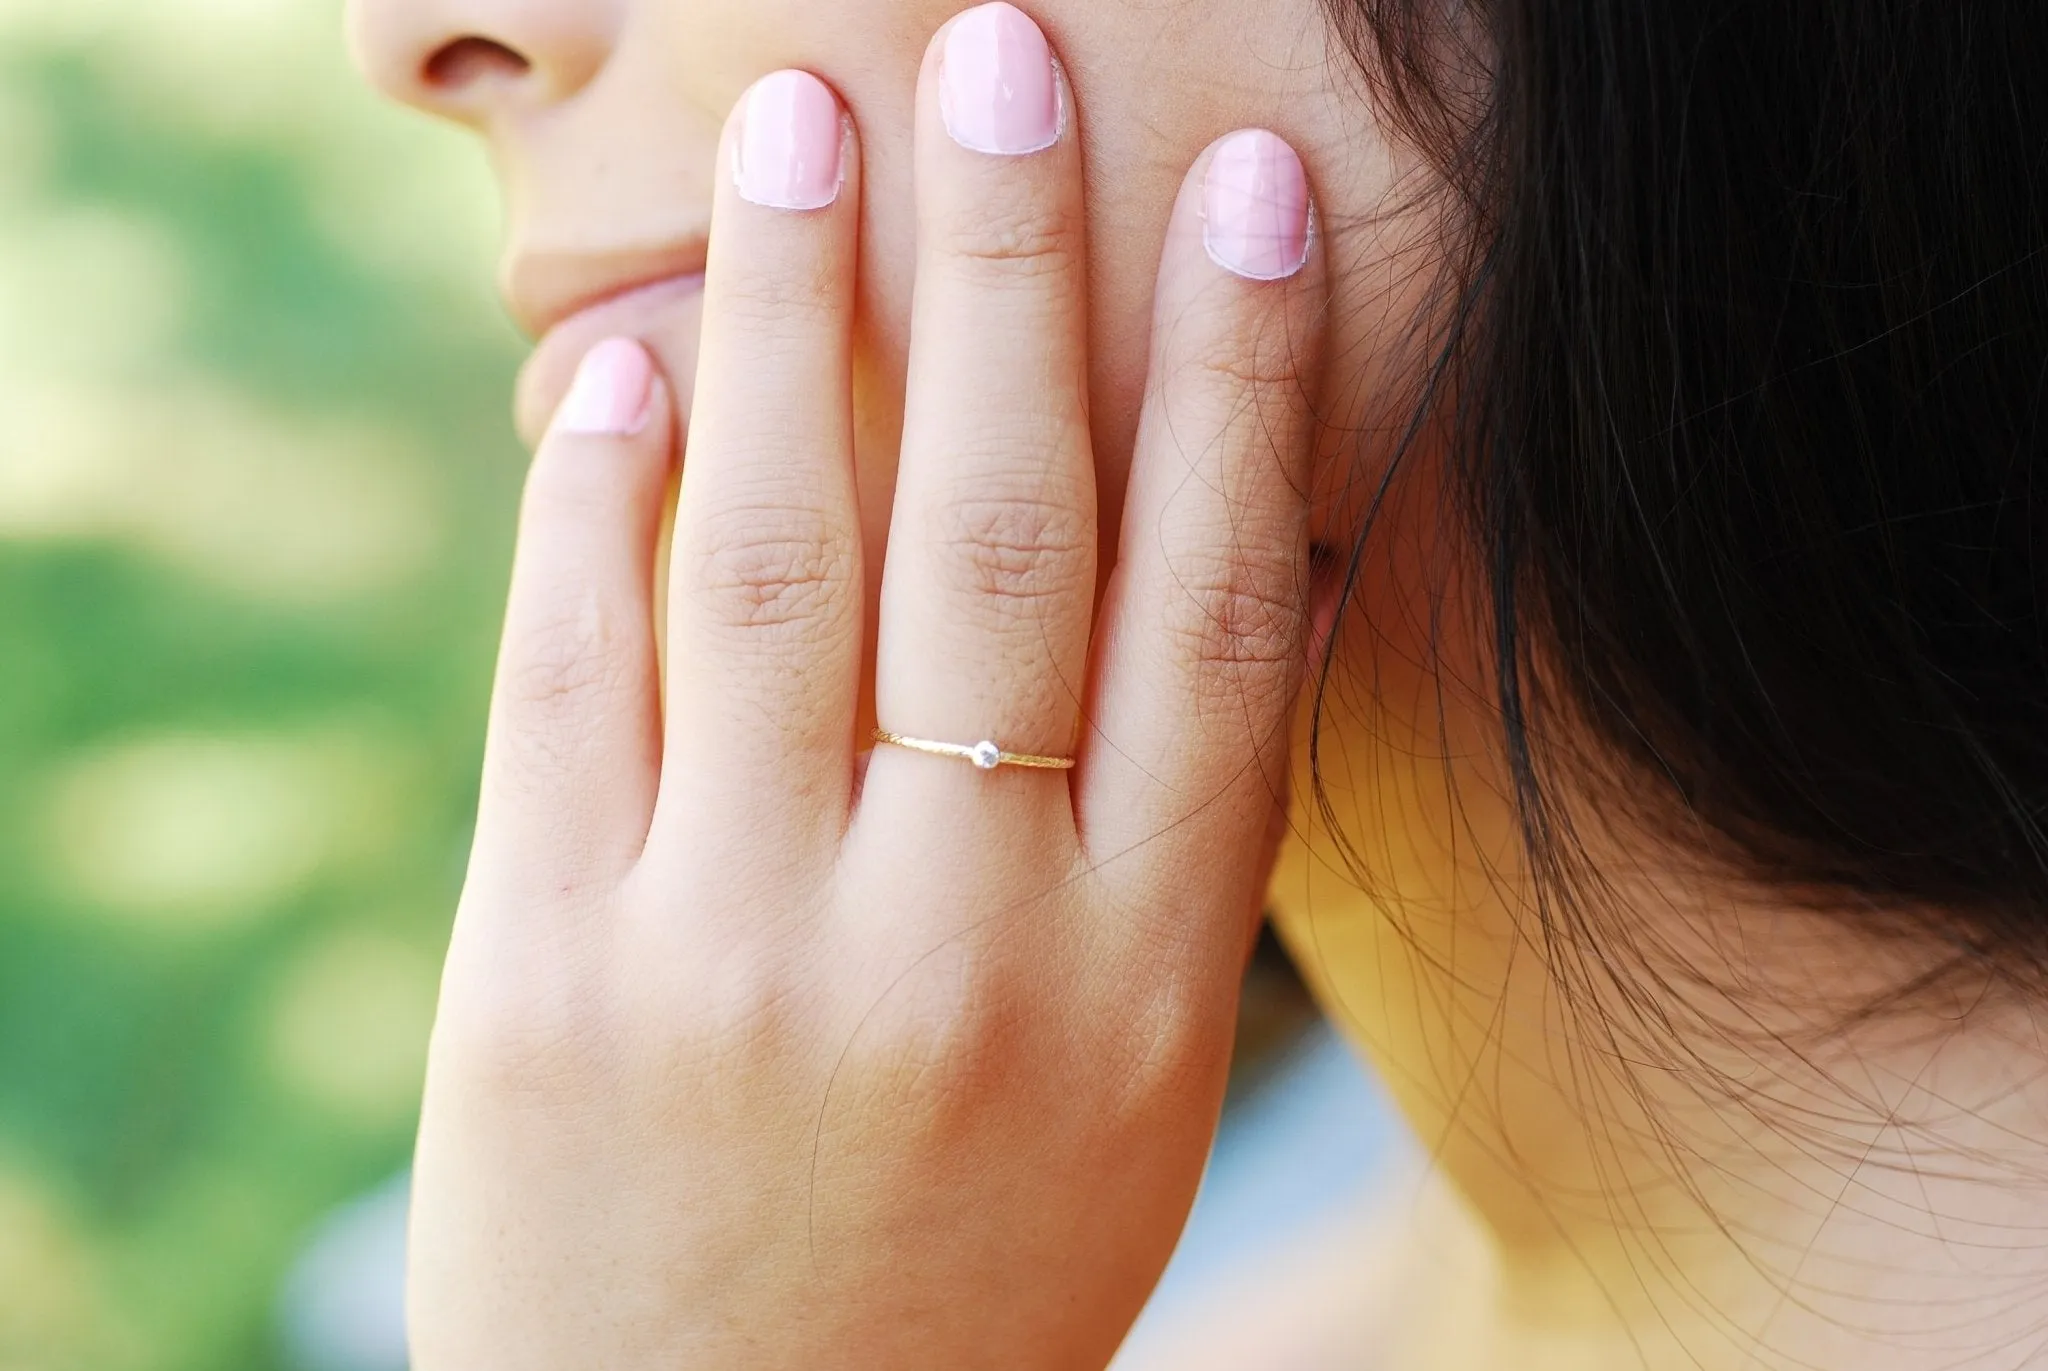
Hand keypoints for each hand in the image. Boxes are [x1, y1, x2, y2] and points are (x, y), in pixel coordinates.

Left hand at [408, 7, 1325, 1366]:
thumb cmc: (966, 1266)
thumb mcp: (1122, 1087)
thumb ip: (1149, 846)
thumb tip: (1193, 558)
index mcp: (1136, 978)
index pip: (1214, 615)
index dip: (1239, 384)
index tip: (1241, 196)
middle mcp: (958, 945)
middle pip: (1001, 540)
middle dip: (1009, 271)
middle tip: (1001, 56)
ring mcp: (741, 952)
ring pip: (775, 561)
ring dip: (789, 313)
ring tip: (800, 130)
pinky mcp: (552, 971)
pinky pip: (571, 678)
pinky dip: (589, 494)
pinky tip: (615, 359)